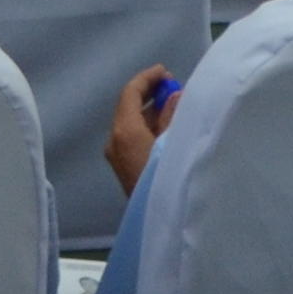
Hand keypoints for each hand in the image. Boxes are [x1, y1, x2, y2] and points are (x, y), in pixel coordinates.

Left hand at [103, 63, 175, 189]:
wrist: (156, 222)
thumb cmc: (166, 176)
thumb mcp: (173, 142)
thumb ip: (173, 116)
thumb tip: (173, 96)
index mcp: (124, 131)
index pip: (130, 93)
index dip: (147, 78)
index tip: (166, 71)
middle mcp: (115, 140)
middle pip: (130, 108)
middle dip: (152, 94)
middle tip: (175, 88)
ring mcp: (117, 155)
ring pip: (133, 123)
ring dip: (153, 111)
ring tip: (178, 105)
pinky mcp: (124, 167)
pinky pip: (134, 137)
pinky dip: (150, 126)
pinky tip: (170, 126)